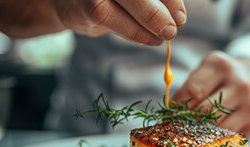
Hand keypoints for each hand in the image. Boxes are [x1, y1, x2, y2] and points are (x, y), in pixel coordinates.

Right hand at [52, 0, 185, 44]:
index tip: (181, 16)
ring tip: (164, 35)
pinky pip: (116, 20)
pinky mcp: (88, 4)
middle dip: (160, 13)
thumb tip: (178, 15)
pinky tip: (151, 39)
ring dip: (152, 25)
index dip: (172, 0)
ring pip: (131, 3)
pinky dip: (137, 33)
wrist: (69, 2)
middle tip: (172, 30)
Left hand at [173, 51, 249, 135]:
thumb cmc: (217, 77)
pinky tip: (207, 138)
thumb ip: (187, 90)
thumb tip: (169, 117)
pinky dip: (215, 141)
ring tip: (190, 136)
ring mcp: (249, 104)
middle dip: (188, 122)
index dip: (178, 107)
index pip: (193, 91)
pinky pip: (228, 137)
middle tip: (177, 130)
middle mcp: (239, 84)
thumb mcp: (203, 72)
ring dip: (201, 135)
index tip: (169, 117)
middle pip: (206, 111)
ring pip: (218, 128)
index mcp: (220, 66)